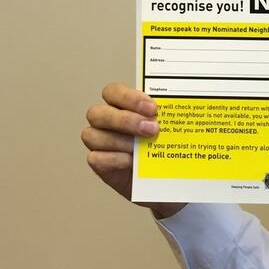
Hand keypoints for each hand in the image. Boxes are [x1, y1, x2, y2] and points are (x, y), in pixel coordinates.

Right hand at [82, 83, 185, 218]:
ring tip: (143, 147)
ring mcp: (99, 142)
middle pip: (98, 113)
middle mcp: (105, 121)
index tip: (153, 108)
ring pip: (92, 135)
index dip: (130, 98)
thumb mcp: (166, 128)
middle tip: (152, 129)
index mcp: (120, 105)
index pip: (113, 92)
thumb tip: (176, 109)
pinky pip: (95, 158)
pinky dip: (114, 158)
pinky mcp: (99, 163)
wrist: (162, 177)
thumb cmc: (161, 146)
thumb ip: (164, 116)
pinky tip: (131, 161)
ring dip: (120, 140)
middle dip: (125, 120)